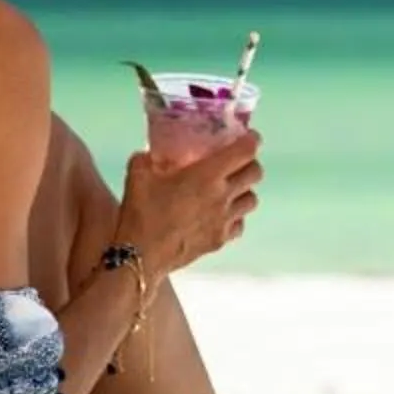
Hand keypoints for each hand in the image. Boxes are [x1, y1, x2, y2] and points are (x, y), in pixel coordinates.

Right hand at [111, 129, 261, 274]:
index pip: (245, 152)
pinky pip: (239, 225)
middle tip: (237, 162)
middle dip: (250, 163)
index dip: (252, 140)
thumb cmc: (141, 212)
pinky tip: (220, 216)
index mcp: (207, 175)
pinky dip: (235, 217)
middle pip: (255, 174)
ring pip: (252, 200)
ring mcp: (225, 221)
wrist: (141, 257)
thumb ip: (147, 158)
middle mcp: (223, 196)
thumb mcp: (138, 175)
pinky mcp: (220, 241)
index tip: (250, 136)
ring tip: (230, 189)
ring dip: (245, 190)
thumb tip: (150, 154)